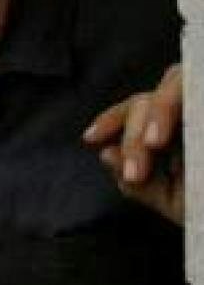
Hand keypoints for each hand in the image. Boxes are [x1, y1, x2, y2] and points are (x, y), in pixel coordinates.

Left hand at [84, 63, 183, 223]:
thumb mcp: (181, 203)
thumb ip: (141, 184)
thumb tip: (105, 155)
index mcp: (180, 127)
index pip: (139, 108)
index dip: (112, 119)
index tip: (91, 139)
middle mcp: (195, 110)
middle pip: (151, 98)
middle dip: (134, 136)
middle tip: (135, 173)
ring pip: (178, 81)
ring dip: (162, 111)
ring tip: (154, 145)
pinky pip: (198, 83)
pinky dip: (179, 104)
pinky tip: (174, 133)